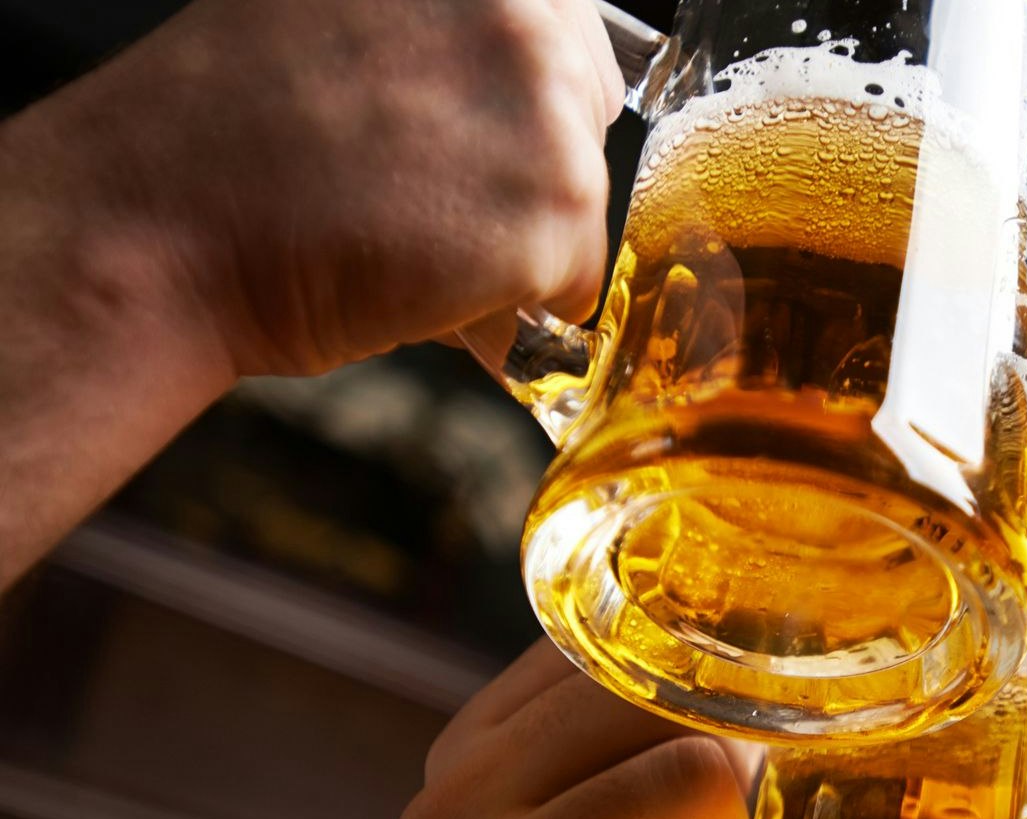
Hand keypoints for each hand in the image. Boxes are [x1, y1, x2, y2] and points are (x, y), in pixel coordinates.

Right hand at [0, 0, 622, 584]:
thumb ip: (442, 24)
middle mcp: (521, 11)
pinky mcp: (556, 211)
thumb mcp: (346, 16)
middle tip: (419, 187)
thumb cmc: (227, 132)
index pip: (567, 28)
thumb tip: (512, 76)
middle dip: (526, 159)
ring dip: (513, 232)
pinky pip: (575, 277)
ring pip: (582, 196)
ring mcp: (548, 110)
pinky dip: (515, 299)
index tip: (456, 128)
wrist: (157, 225)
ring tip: (405, 230)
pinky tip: (421, 275)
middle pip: (587, 105)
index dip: (514, 94)